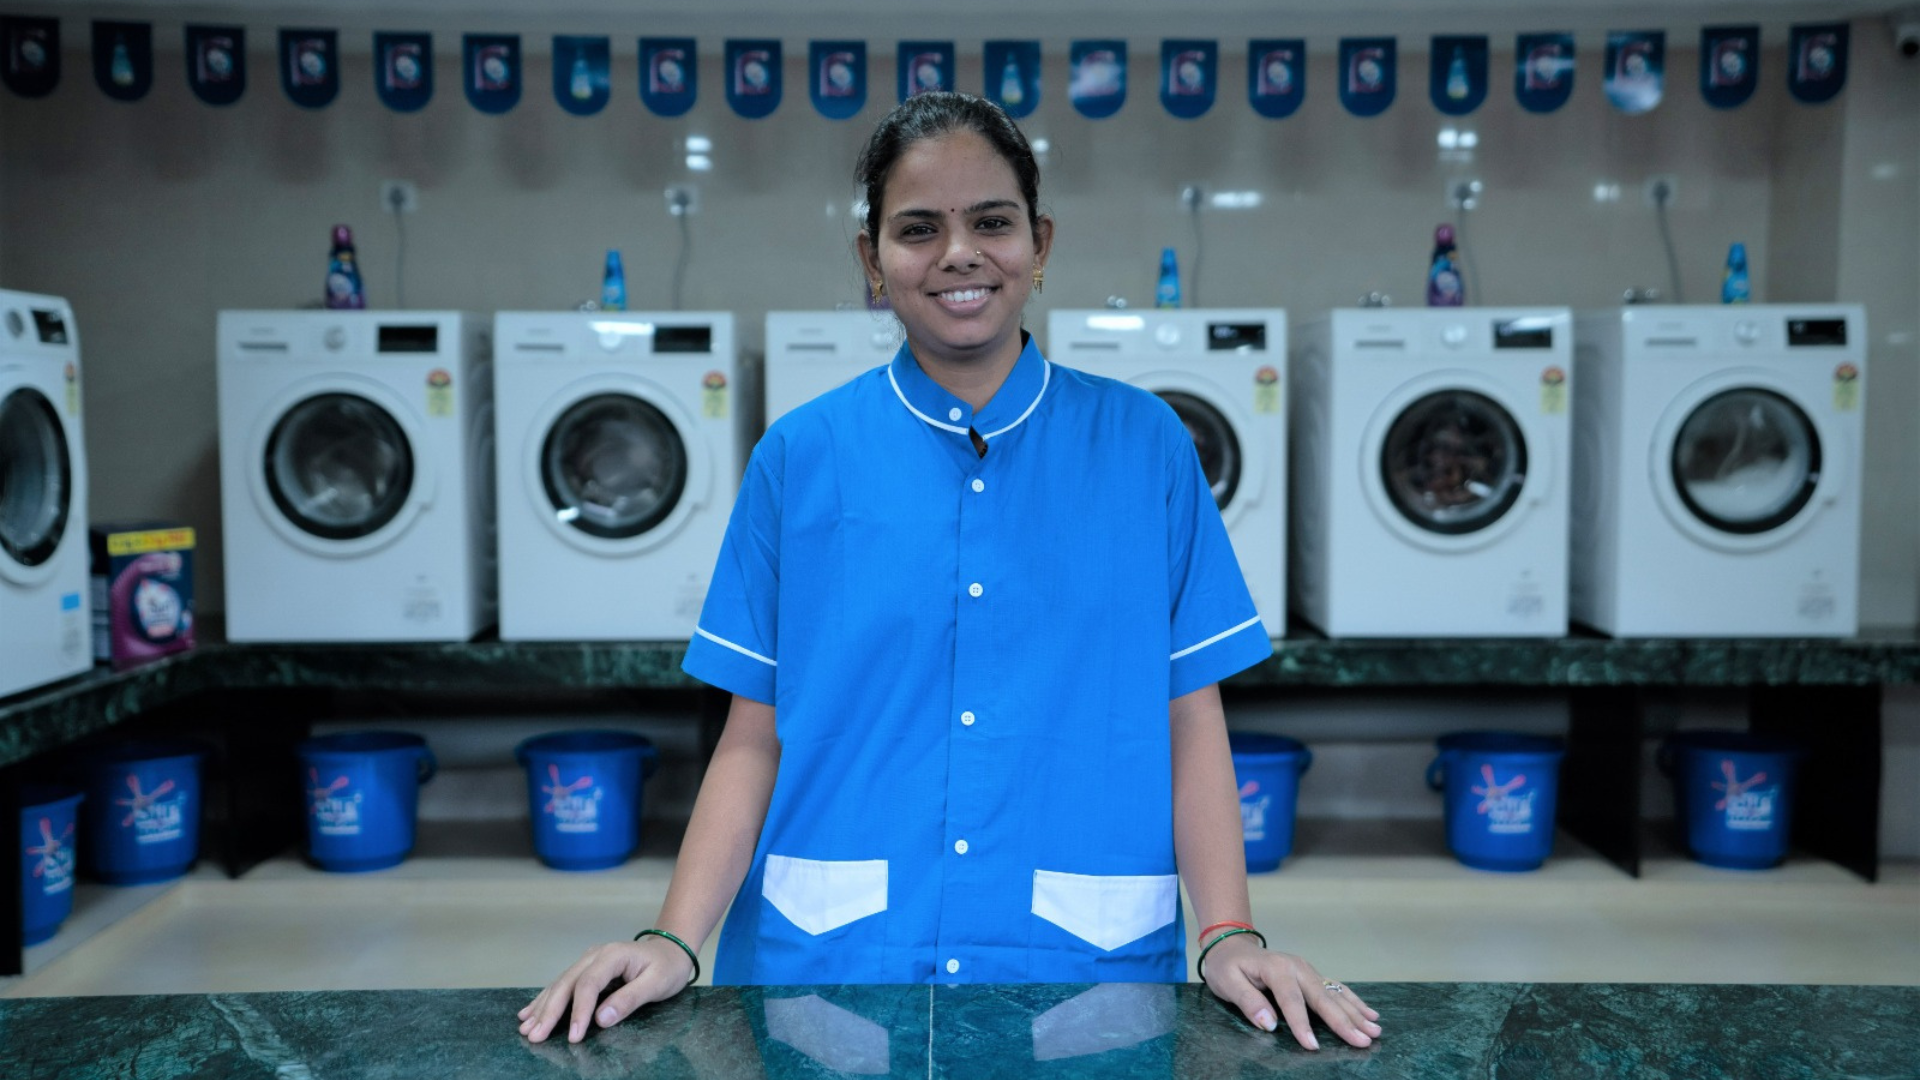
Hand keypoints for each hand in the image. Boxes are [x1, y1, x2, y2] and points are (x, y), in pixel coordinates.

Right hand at [517, 936, 694, 1043]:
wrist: (671, 950)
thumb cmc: (667, 967)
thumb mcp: (657, 983)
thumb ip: (630, 999)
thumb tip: (601, 1019)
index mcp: (612, 955)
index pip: (588, 984)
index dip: (579, 1011)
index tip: (574, 1037)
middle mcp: (595, 955)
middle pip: (567, 983)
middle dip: (549, 1011)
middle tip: (535, 1036)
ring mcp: (588, 960)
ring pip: (559, 984)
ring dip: (541, 1007)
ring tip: (525, 1028)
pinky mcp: (586, 968)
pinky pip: (562, 984)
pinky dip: (545, 999)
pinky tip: (528, 1012)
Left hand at [1199, 934, 1380, 1050]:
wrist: (1231, 945)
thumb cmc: (1227, 967)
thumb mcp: (1227, 983)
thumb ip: (1248, 1002)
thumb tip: (1270, 1024)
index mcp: (1276, 968)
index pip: (1291, 1000)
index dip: (1301, 1024)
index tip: (1312, 1046)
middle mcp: (1297, 967)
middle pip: (1322, 998)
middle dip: (1343, 1021)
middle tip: (1362, 1041)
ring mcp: (1307, 970)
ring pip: (1335, 994)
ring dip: (1356, 1013)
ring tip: (1375, 1031)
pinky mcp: (1312, 975)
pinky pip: (1336, 989)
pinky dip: (1354, 1002)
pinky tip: (1371, 1014)